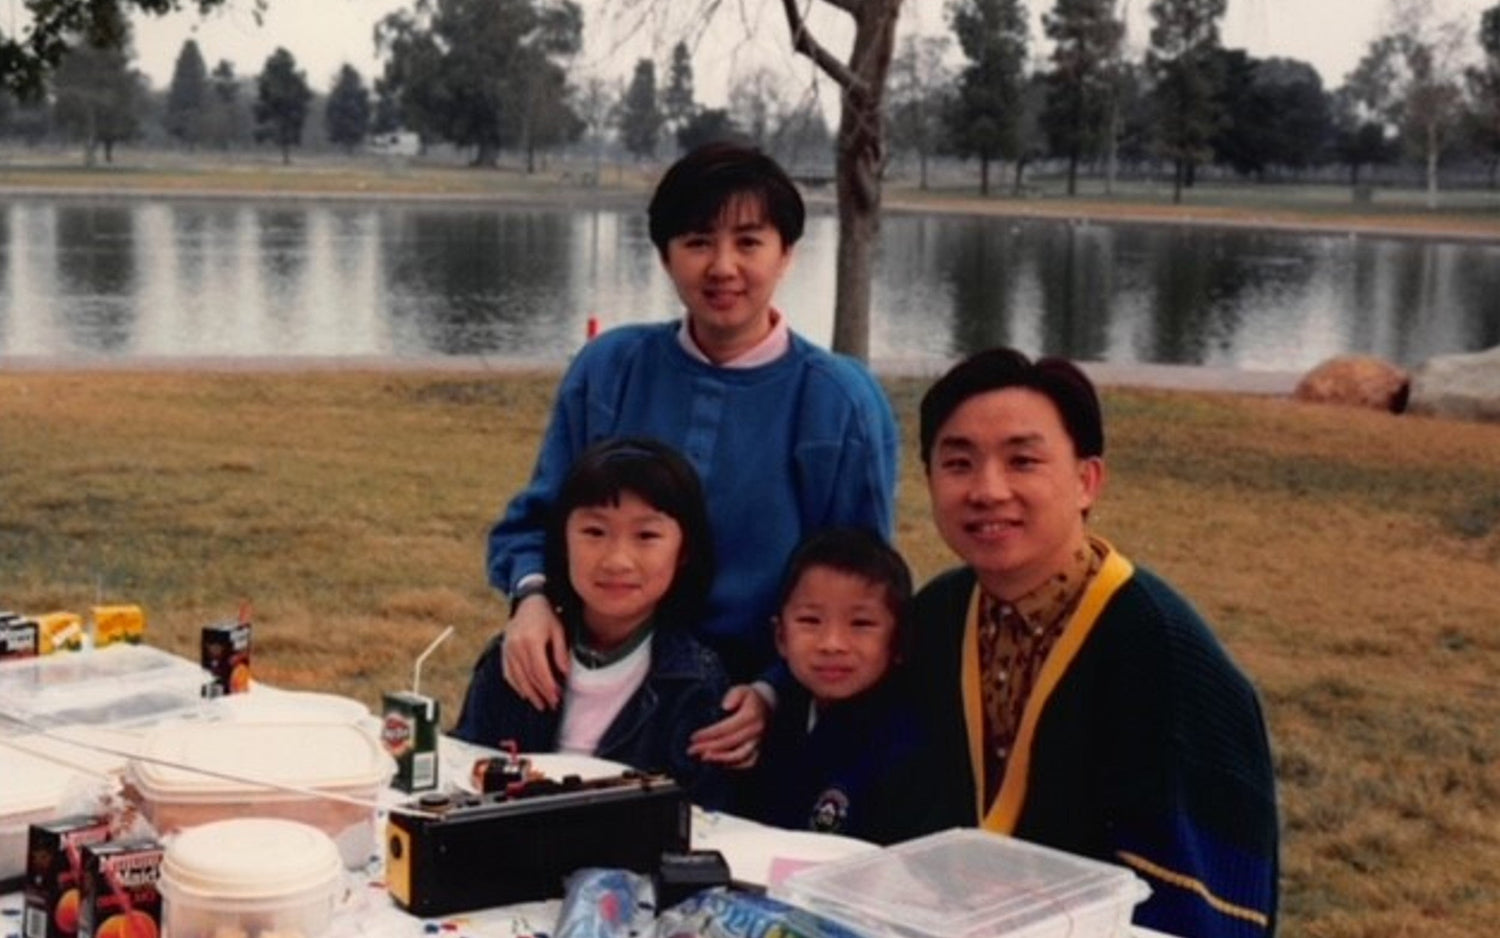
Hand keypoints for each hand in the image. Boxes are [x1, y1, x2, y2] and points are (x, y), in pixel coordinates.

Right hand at [500, 593, 567, 709]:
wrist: (528, 603)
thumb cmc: (547, 617)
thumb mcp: (558, 630)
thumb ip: (561, 652)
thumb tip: (564, 674)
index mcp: (531, 641)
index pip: (540, 671)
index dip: (548, 686)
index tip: (557, 697)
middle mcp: (516, 646)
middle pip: (529, 677)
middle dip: (541, 693)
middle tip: (551, 704)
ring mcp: (507, 649)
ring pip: (517, 678)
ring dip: (529, 693)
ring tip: (540, 704)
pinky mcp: (504, 651)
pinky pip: (508, 673)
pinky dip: (516, 685)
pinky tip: (525, 693)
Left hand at [688, 684, 769, 767]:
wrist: (767, 707)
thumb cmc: (749, 698)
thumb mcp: (742, 689)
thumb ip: (734, 694)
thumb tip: (725, 706)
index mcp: (751, 715)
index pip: (726, 728)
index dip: (708, 734)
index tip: (693, 737)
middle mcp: (756, 731)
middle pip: (729, 743)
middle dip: (708, 748)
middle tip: (691, 750)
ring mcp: (759, 742)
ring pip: (739, 756)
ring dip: (719, 759)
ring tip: (702, 758)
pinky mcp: (759, 751)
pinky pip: (747, 763)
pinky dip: (732, 765)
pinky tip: (717, 762)